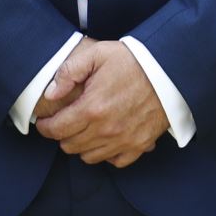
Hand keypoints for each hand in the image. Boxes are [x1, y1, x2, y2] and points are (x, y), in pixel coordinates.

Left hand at [34, 40, 170, 167]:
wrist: (170, 69)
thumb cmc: (134, 60)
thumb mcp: (98, 54)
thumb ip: (69, 71)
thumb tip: (50, 93)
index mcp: (91, 108)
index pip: (55, 130)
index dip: (45, 127)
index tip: (45, 121)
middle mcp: (106, 130)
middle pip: (69, 146)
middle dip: (63, 135)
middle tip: (67, 122)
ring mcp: (124, 140)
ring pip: (88, 157)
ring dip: (83, 145)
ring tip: (86, 130)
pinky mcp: (140, 144)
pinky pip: (115, 161)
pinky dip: (108, 154)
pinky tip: (108, 139)